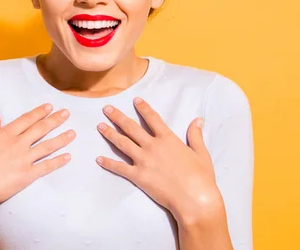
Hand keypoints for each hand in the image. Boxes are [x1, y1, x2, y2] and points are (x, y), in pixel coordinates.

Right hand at [0, 104, 75, 215]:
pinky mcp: (27, 175)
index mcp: (5, 134)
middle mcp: (17, 144)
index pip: (26, 119)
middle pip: (40, 129)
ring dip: (61, 138)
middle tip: (67, 113)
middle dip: (55, 120)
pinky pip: (46, 166)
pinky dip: (58, 161)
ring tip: (73, 133)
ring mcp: (23, 159)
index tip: (49, 106)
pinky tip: (68, 157)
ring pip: (47, 146)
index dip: (39, 112)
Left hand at [95, 97, 223, 224]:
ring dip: (110, 134)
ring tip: (100, 126)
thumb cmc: (201, 177)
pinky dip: (108, 163)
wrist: (194, 199)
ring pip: (122, 143)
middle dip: (117, 117)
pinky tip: (98, 159)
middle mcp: (153, 146)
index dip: (143, 108)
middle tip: (106, 109)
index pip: (153, 118)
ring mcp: (143, 161)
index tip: (135, 100)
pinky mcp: (138, 176)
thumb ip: (195, 136)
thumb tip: (197, 120)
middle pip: (131, 128)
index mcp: (168, 139)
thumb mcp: (201, 153)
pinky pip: (120, 168)